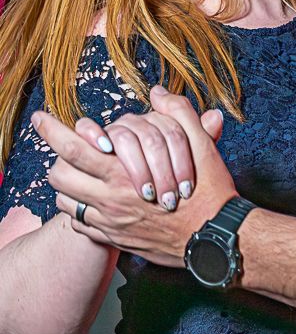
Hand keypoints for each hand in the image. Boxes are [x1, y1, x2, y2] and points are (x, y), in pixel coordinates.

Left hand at [32, 90, 237, 265]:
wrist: (215, 238)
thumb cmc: (209, 191)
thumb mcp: (202, 145)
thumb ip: (179, 113)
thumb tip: (159, 93)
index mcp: (125, 172)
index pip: (74, 148)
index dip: (53, 131)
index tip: (42, 119)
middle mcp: (111, 199)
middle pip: (61, 175)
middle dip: (49, 154)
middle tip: (48, 139)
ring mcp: (110, 222)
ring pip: (66, 200)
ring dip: (65, 182)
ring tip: (71, 167)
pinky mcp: (116, 239)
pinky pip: (80, 225)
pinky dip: (78, 208)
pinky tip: (89, 197)